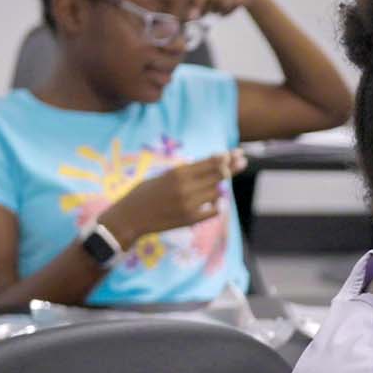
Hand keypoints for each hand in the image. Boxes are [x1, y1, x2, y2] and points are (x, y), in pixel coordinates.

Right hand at [100, 151, 244, 243]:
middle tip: (243, 160)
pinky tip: (218, 202)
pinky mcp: (190, 219)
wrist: (129, 218)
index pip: (209, 163)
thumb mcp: (163, 176)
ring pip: (217, 192)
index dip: (225, 158)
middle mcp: (186, 187)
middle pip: (217, 175)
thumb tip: (208, 167)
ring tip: (218, 183)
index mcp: (177, 173)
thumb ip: (184, 173)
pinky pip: (214, 210)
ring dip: (219, 187)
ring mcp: (189, 204)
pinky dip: (217, 205)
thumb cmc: (144, 194)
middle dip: (232, 167)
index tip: (235, 153)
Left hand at [189, 0, 262, 19]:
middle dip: (211, 6)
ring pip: (226, 0)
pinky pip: (237, 4)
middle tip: (208, 10)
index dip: (201, 0)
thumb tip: (191, 16)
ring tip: (217, 9)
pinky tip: (228, 9)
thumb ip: (196, 1)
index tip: (197, 10)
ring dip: (219, 9)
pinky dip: (229, 11)